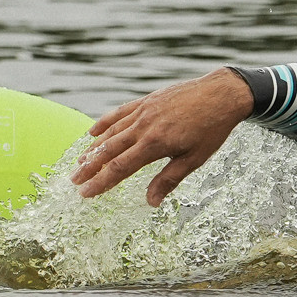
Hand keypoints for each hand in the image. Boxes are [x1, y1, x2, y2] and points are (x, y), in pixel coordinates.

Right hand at [72, 67, 254, 205]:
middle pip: (108, 151)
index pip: (119, 168)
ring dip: (93, 148)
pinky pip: (119, 113)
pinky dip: (104, 123)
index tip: (85, 194)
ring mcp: (143, 111)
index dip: (100, 182)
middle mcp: (143, 127)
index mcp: (155, 144)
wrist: (222, 93)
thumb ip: (169, 179)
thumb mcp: (194, 159)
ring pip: (110, 132)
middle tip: (74, 181)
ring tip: (79, 162)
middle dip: (89, 168)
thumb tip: (150, 203)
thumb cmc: (211, 129)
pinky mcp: (146, 101)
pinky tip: (92, 132)